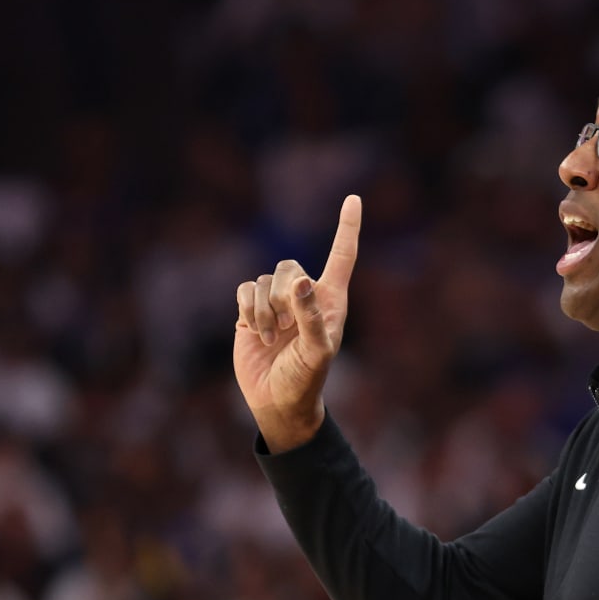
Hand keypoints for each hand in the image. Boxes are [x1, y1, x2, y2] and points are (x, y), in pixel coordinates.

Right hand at [232, 195, 361, 452]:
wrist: (277, 401)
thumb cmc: (306, 379)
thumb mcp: (316, 352)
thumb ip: (311, 317)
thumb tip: (301, 281)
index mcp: (331, 301)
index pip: (342, 256)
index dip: (347, 227)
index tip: (353, 198)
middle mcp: (305, 296)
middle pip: (290, 267)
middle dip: (283, 296)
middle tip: (287, 328)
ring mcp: (277, 302)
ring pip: (265, 279)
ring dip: (265, 311)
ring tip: (273, 338)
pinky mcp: (252, 310)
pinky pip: (245, 289)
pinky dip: (248, 309)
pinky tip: (255, 331)